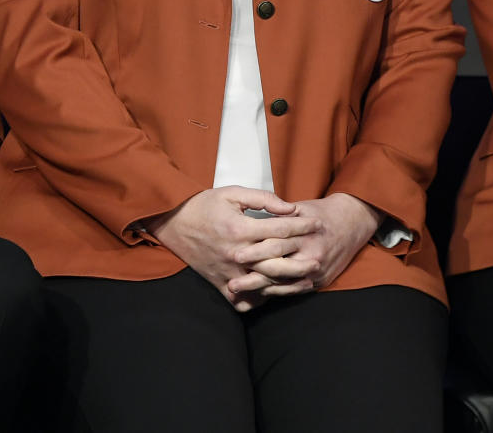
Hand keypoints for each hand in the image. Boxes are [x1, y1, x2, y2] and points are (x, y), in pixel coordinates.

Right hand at [143, 187, 322, 310]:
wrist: (172, 223)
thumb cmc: (203, 205)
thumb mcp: (233, 193)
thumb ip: (264, 199)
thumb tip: (289, 207)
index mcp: (240, 229)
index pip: (280, 229)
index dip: (302, 225)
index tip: (317, 223)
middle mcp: (235, 254)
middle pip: (276, 262)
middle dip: (301, 259)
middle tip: (320, 257)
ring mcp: (226, 272)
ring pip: (262, 284)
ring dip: (286, 283)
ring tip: (306, 280)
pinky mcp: (218, 283)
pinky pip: (241, 299)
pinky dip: (258, 298)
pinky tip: (273, 293)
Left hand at [229, 192, 381, 295]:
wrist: (353, 223)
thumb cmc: (323, 213)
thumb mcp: (303, 207)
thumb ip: (280, 213)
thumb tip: (255, 218)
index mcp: (306, 233)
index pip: (276, 244)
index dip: (255, 250)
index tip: (235, 254)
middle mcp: (312, 253)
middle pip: (278, 267)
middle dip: (253, 276)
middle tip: (232, 281)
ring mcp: (317, 270)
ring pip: (283, 283)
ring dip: (259, 289)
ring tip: (238, 291)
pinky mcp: (320, 281)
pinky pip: (294, 290)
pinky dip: (275, 293)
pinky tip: (259, 294)